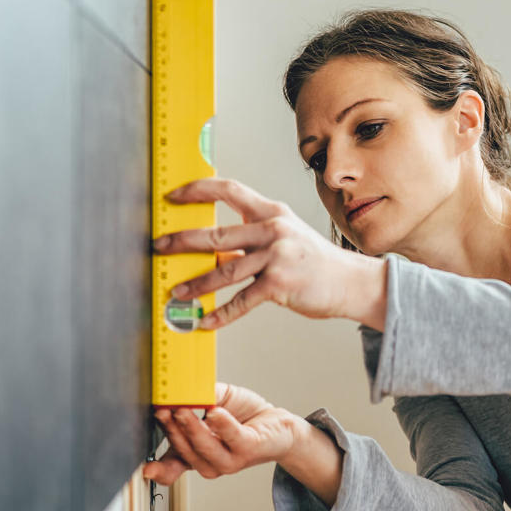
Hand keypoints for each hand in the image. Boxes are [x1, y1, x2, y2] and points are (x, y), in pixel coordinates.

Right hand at [142, 382, 300, 484]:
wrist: (275, 424)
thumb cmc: (241, 416)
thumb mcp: (212, 405)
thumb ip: (196, 398)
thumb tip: (180, 389)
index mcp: (194, 453)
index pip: (171, 467)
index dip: (158, 470)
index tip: (145, 469)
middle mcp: (209, 462)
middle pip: (184, 450)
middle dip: (171, 429)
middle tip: (163, 409)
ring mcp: (228, 459)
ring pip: (204, 447)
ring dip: (192, 427)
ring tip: (183, 408)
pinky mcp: (248, 449)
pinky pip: (233, 438)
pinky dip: (222, 424)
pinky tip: (215, 412)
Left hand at [152, 177, 385, 328]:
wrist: (351, 282)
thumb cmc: (314, 262)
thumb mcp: (286, 237)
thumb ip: (253, 237)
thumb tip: (213, 249)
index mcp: (272, 212)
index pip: (228, 190)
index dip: (197, 189)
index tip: (173, 195)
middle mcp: (273, 229)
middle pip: (217, 233)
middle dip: (182, 241)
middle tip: (159, 246)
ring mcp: (276, 257)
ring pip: (224, 271)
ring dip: (196, 284)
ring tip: (177, 292)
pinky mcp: (279, 285)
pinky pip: (242, 301)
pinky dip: (221, 314)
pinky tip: (205, 321)